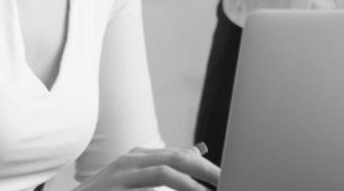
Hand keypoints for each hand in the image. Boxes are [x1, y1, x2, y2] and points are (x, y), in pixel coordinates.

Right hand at [77, 146, 219, 189]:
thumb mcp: (136, 183)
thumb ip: (162, 171)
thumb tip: (196, 155)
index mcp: (138, 158)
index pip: (180, 155)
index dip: (204, 166)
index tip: (224, 177)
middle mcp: (131, 160)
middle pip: (177, 158)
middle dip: (205, 169)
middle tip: (226, 179)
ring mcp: (121, 172)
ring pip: (166, 170)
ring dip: (193, 181)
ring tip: (211, 190)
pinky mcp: (116, 186)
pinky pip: (151, 185)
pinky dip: (174, 189)